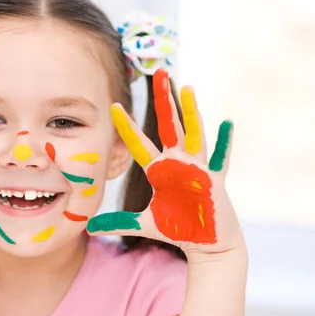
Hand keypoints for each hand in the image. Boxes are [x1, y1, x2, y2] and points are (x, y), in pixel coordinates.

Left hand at [87, 69, 243, 255]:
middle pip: (170, 127)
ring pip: (194, 134)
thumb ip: (118, 223)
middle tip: (159, 72)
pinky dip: (224, 143)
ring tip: (187, 88)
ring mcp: (197, 170)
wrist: (206, 243)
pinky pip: (219, 159)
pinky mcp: (214, 182)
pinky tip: (227, 124)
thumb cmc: (178, 229)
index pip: (140, 144)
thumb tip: (89, 229)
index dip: (127, 127)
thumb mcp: (143, 225)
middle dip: (164, 101)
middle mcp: (179, 164)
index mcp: (161, 171)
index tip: (115, 106)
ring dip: (191, 113)